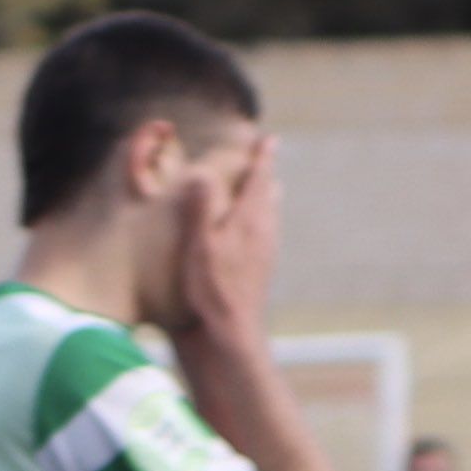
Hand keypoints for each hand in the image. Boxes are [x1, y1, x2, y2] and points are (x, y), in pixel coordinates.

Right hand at [171, 132, 281, 345]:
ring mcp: (266, 250)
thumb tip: (204, 176)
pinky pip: (264, 233)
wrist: (230, 330)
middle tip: (263, 161)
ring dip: (264, 199)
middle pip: (270, 194)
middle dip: (266, 176)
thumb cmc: (212, 287)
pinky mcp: (261, 267)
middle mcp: (264, 230)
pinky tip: (248, 232)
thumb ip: (202, 209)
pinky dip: (259, 221)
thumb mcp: (200, 244)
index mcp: (249, 218)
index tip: (269, 140)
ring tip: (261, 191)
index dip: (263, 158)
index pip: (259, 179)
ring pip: (270, 214)